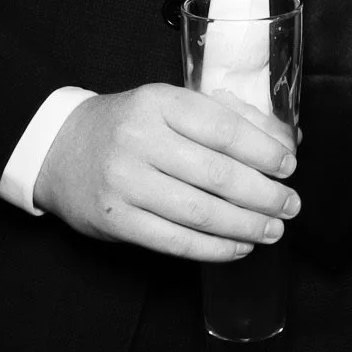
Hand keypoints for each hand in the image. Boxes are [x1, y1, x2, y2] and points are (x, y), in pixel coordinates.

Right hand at [34, 84, 299, 259]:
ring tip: (272, 230)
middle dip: (263, 194)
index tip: (289, 166)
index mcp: (160, 103)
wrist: (61, 149)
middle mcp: (140, 140)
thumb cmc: (131, 125)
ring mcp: (125, 183)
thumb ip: (229, 117)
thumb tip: (287, 140)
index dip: (263, 151)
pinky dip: (213, 248)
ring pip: (199, 212)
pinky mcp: (116, 220)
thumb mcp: (173, 105)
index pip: (223, 129)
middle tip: (290, 205)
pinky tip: (238, 247)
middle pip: (216, 174)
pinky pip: (174, 241)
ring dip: (245, 226)